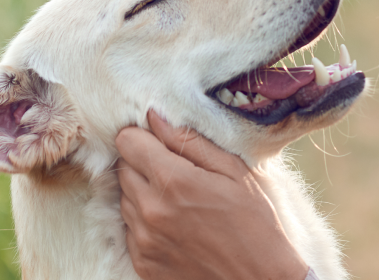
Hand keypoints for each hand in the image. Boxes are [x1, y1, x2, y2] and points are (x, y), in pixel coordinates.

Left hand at [115, 111, 309, 279]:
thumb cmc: (255, 224)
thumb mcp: (234, 172)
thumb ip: (190, 142)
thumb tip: (155, 117)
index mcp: (174, 182)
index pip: (127, 142)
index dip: (143, 137)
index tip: (159, 142)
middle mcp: (151, 211)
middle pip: (123, 169)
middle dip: (143, 164)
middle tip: (176, 173)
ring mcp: (143, 240)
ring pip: (124, 199)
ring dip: (144, 194)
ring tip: (180, 202)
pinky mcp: (142, 262)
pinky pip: (130, 229)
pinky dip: (146, 222)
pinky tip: (176, 226)